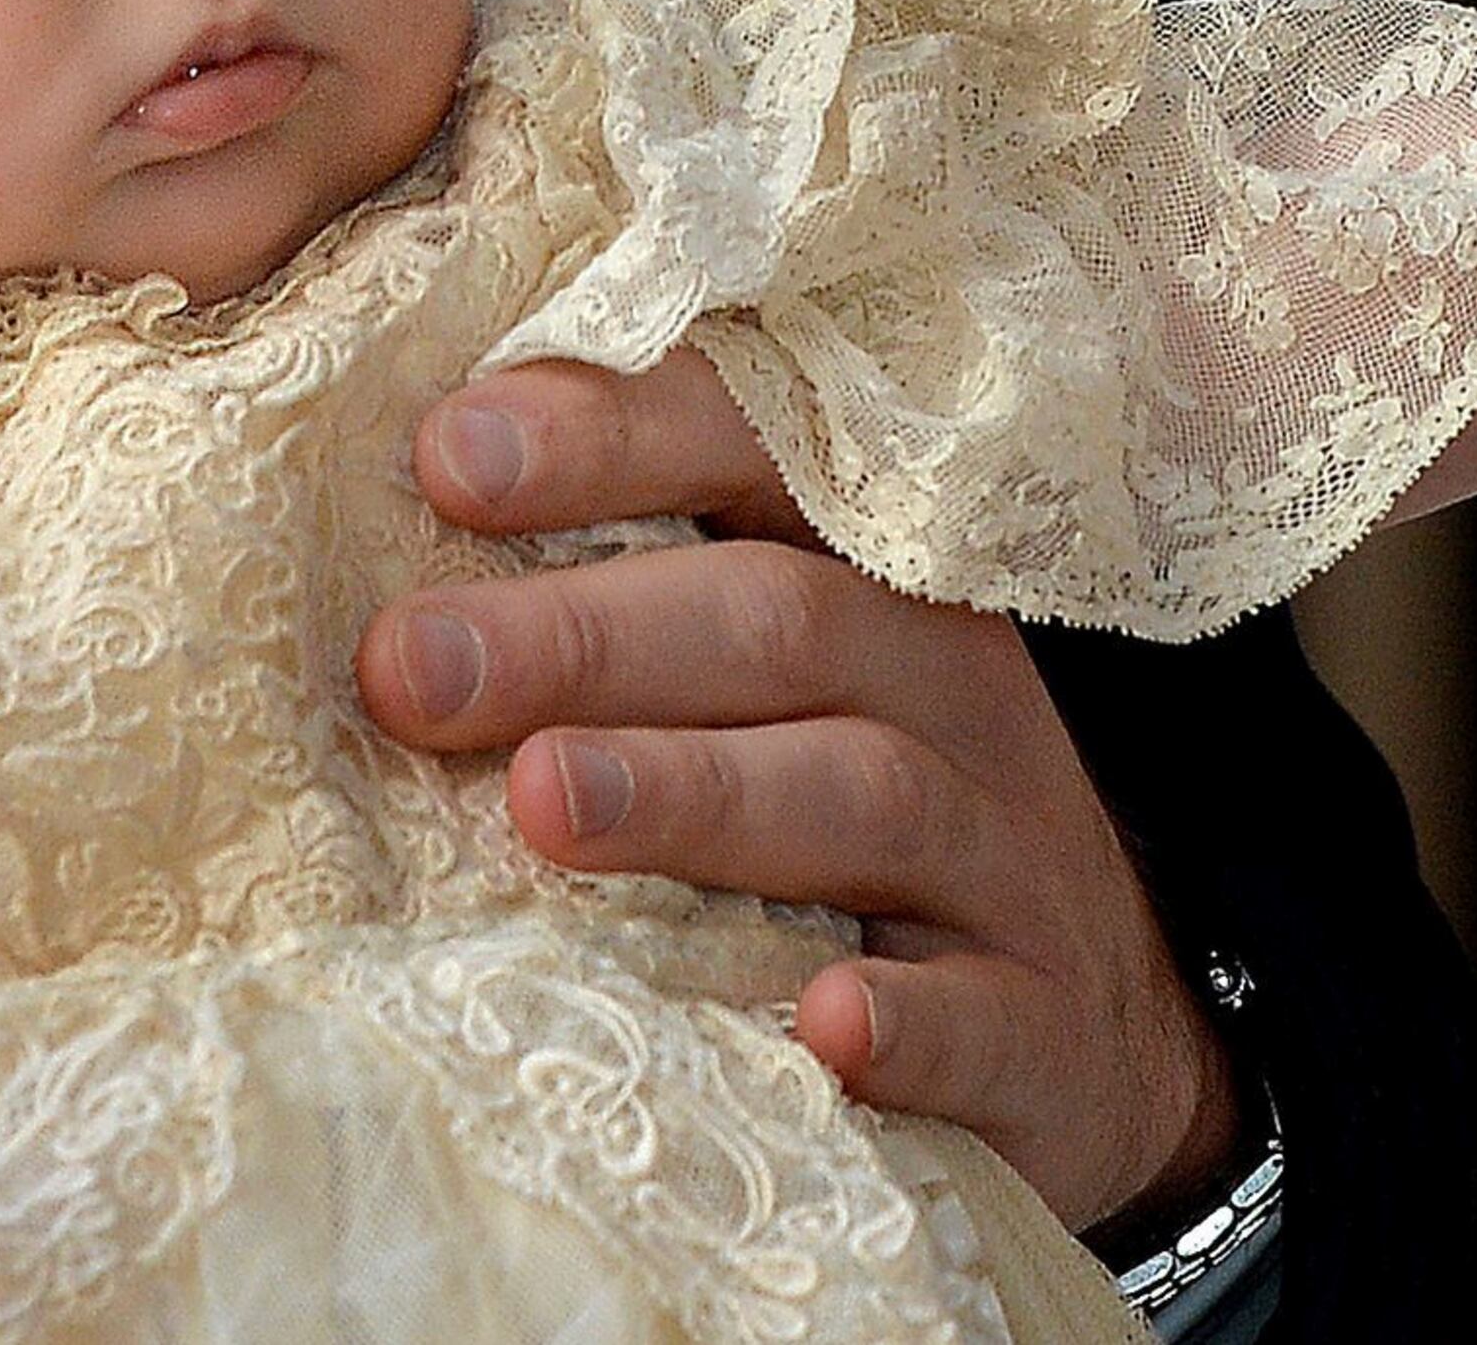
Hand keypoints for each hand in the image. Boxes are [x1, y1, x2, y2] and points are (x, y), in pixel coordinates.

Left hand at [354, 355, 1233, 1233]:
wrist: (1085, 1038)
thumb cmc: (845, 816)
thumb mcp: (763, 680)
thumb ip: (613, 602)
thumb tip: (392, 529)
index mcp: (863, 570)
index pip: (754, 456)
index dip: (613, 439)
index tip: (446, 458)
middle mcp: (944, 686)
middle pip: (778, 622)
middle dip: (581, 635)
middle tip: (407, 666)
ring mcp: (1006, 858)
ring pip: (862, 794)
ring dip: (696, 793)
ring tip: (544, 800)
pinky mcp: (1042, 1030)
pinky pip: (982, 1017)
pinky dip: (907, 1021)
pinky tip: (821, 1025)